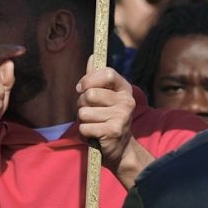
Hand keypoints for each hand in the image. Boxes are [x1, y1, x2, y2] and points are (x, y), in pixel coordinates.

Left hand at [77, 66, 151, 187]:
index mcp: (125, 89)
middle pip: (90, 94)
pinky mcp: (113, 131)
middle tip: (90, 114)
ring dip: (83, 121)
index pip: (107, 73)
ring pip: (84, 112)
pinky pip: (84, 127)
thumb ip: (97, 78)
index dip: (89, 79)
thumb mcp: (105, 97)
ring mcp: (121, 116)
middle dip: (82, 105)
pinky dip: (84, 134)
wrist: (121, 150)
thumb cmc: (108, 119)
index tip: (81, 88)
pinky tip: (94, 136)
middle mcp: (126, 101)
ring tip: (94, 126)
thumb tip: (93, 57)